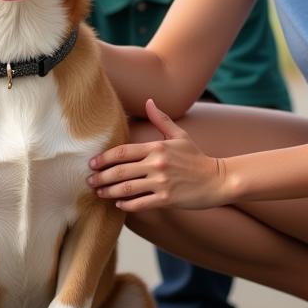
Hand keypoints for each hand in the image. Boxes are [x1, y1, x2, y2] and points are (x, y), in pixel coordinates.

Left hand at [87, 99, 227, 211]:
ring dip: (109, 192)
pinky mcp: (167, 199)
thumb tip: (149, 101)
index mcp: (157, 147)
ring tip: (99, 193)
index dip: (105, 158)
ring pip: (127, 188)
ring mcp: (162, 182)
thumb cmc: (197, 158)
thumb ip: (161, 120)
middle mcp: (157, 164)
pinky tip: (119, 204)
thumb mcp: (180, 136)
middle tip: (90, 181)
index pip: (123, 151)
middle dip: (101, 177)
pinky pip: (140, 203)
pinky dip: (127, 205)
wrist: (218, 180)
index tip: (93, 163)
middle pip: (120, 171)